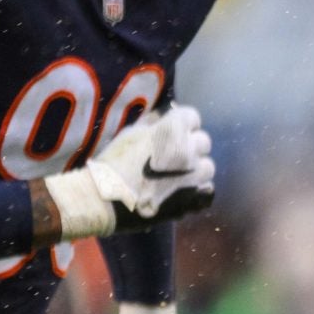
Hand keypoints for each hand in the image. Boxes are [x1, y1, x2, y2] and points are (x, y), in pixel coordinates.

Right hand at [41, 105, 215, 239]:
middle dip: (190, 146)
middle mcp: (188, 150)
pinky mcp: (195, 198)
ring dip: (195, 169)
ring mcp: (194, 175)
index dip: (183, 124)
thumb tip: (164, 114)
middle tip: (172, 156)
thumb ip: (152, 123)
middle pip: (203, 142)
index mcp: (171, 130)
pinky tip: (179, 191)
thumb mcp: (129, 134)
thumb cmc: (114, 164)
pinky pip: (207, 189)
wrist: (106, 199)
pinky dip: (197, 190)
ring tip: (175, 176)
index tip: (175, 131)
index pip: (192, 117)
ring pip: (207, 166)